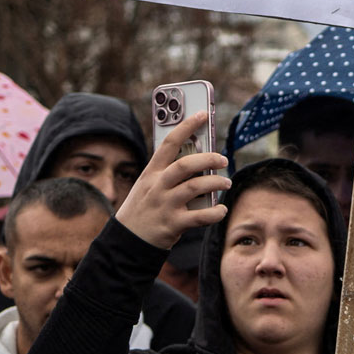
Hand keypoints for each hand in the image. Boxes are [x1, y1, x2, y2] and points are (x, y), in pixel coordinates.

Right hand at [113, 109, 229, 249]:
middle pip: (185, 165)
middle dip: (208, 158)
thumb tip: (200, 159)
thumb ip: (168, 173)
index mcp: (151, 172)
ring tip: (226, 183)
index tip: (202, 113)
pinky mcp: (173, 224)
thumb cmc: (144, 208)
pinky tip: (221, 209)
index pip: (169, 142)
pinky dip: (216, 212)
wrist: (127, 240)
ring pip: (196, 187)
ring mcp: (165, 205)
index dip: (186, 125)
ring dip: (216, 183)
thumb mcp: (148, 185)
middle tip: (223, 159)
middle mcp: (157, 186)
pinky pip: (201, 216)